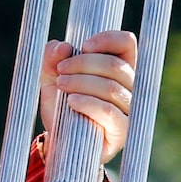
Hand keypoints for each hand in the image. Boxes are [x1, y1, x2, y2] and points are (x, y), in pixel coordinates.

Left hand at [38, 29, 136, 165]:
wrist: (59, 142)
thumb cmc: (61, 106)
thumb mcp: (51, 78)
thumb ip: (52, 58)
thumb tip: (62, 46)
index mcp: (118, 68)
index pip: (127, 44)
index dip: (108, 39)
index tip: (83, 45)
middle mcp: (129, 87)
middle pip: (116, 65)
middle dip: (83, 63)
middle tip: (60, 70)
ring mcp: (128, 110)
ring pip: (111, 87)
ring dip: (81, 82)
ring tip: (62, 85)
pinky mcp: (122, 130)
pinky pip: (108, 111)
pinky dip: (88, 102)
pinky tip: (71, 101)